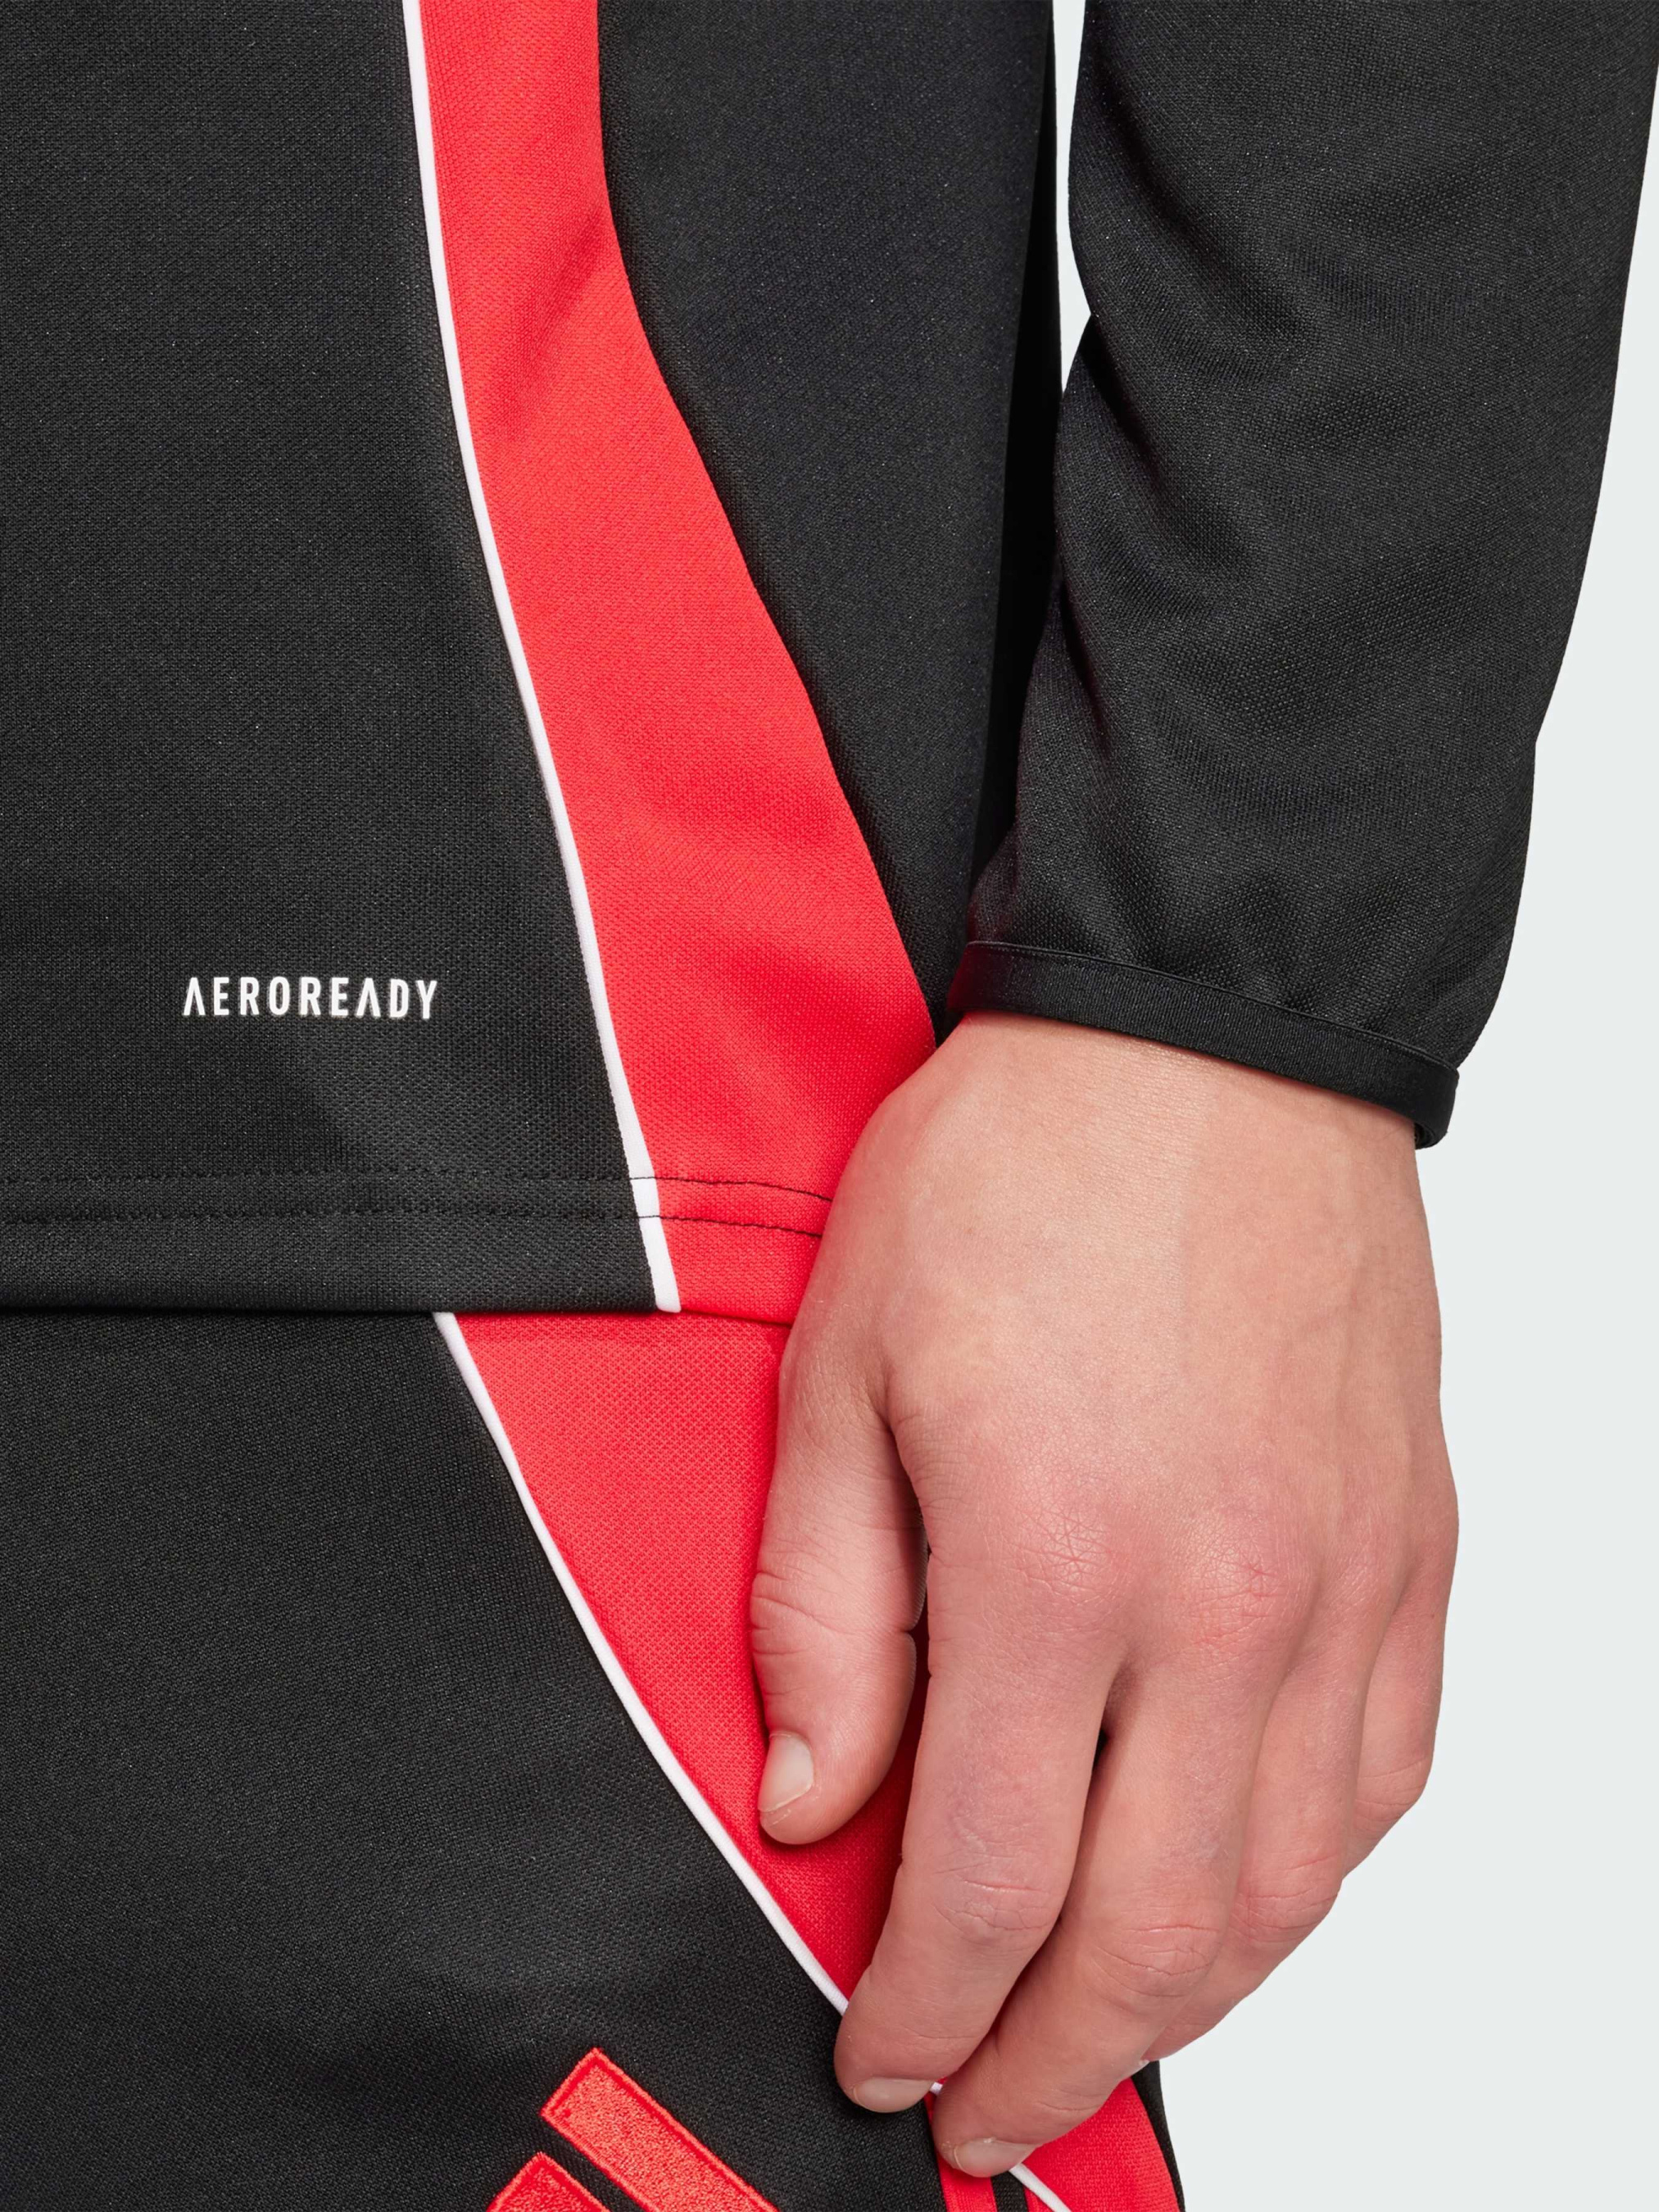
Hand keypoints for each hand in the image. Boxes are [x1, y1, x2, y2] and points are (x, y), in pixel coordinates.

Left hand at [749, 1013, 1455, 2176]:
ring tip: (1103, 2037)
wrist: (1203, 1037)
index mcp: (1055, 1560)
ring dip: (1189, 2003)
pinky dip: (1310, 1878)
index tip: (886, 2062)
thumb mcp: (844, 1369)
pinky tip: (1244, 1896)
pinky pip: (1388, 1777)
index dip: (926, 2013)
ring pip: (1287, 1888)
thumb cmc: (1018, 1171)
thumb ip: (826, 1608)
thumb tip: (816, 1801)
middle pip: (1152, 1934)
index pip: (987, 1881)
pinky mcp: (1412, 1547)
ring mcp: (1342, 1584)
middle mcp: (1224, 1602)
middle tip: (987, 2109)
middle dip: (1053, 2061)